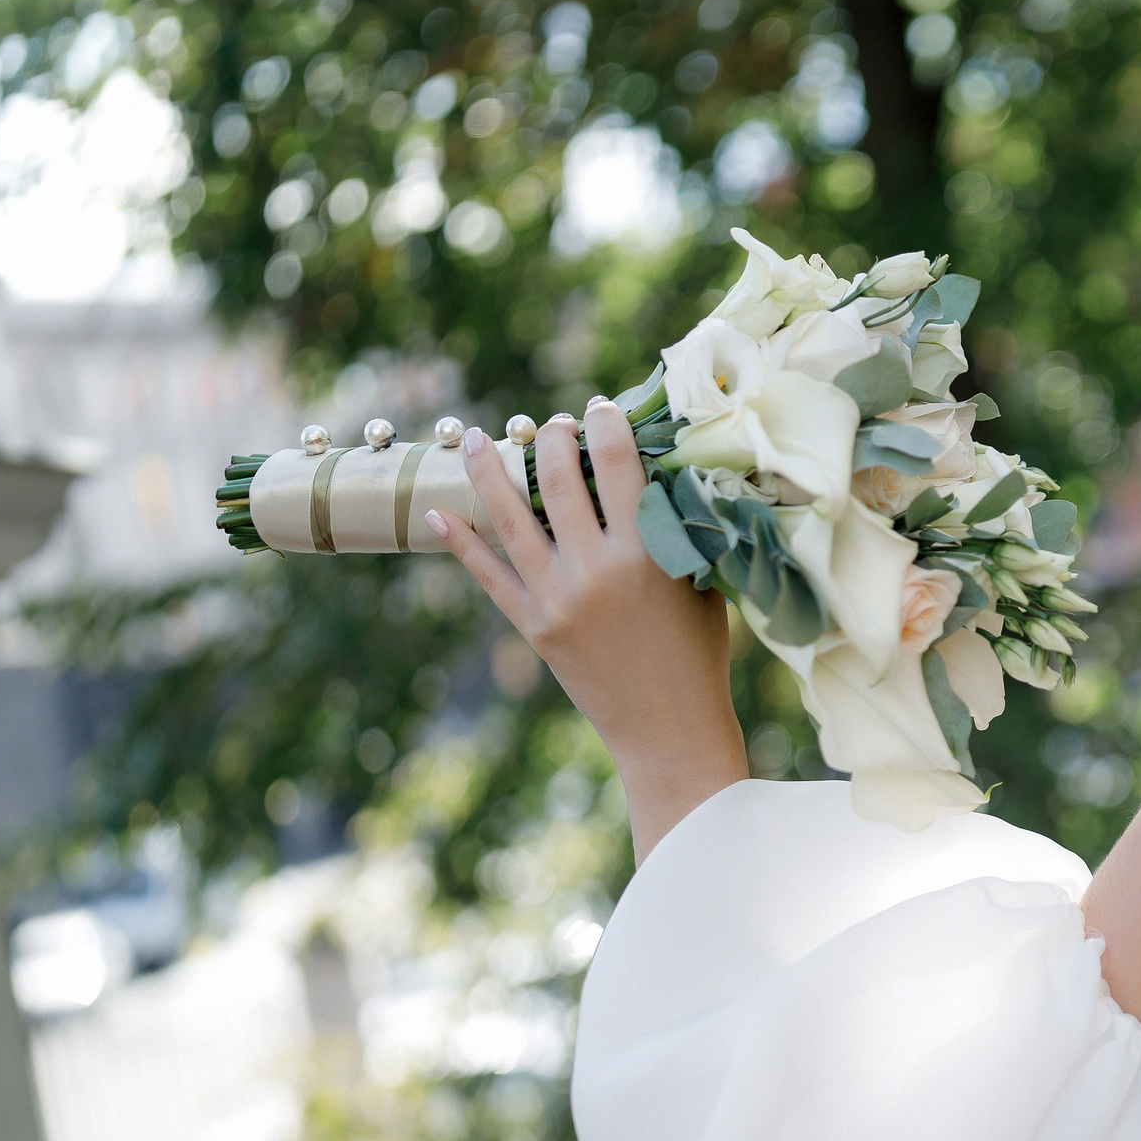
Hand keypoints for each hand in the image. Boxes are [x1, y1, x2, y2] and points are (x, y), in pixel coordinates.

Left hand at [431, 397, 747, 862]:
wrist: (670, 731)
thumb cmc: (699, 656)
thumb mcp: (700, 585)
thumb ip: (677, 533)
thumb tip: (655, 477)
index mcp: (646, 555)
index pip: (618, 468)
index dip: (606, 428)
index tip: (600, 409)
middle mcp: (594, 571)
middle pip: (558, 482)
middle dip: (552, 441)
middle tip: (553, 423)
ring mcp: (556, 599)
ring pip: (510, 519)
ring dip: (489, 472)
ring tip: (479, 438)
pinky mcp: (533, 627)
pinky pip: (488, 575)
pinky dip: (461, 542)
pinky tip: (440, 512)